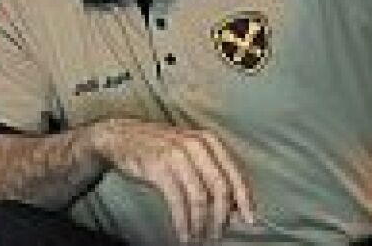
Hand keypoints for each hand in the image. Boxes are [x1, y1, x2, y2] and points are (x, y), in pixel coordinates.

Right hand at [91, 119, 254, 242]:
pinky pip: (178, 202)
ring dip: (202, 223)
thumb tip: (235, 205)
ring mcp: (176, 155)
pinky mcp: (159, 168)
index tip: (250, 219)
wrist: (121, 136)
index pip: (235, 173)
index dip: (245, 199)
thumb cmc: (159, 146)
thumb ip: (212, 171)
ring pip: (200, 197)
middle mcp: (196, 145)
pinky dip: (183, 222)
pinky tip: (184, 233)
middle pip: (220, 187)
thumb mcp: (190, 151)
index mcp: (209, 140)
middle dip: (222, 216)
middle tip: (218, 233)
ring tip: (200, 236)